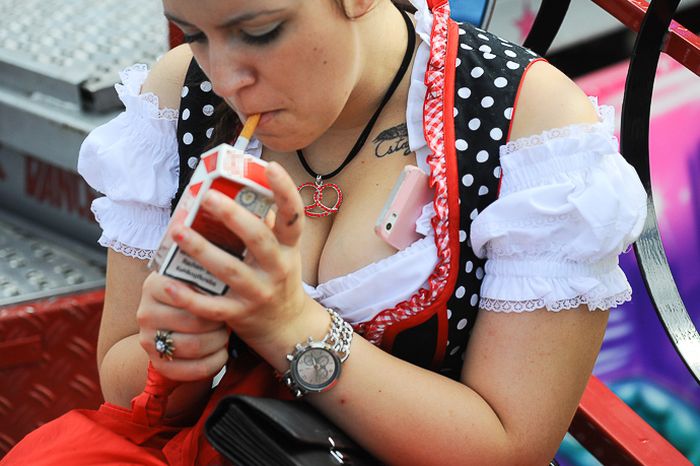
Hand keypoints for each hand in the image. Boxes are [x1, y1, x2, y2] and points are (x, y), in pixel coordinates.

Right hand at [137, 272, 229, 380]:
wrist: (176, 318)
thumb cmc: (196, 292)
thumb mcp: (196, 277)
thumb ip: (206, 271)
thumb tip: (226, 261)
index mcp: (155, 285)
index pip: (187, 293)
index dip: (213, 299)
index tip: (225, 298)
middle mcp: (145, 312)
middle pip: (193, 322)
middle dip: (220, 322)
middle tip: (230, 318)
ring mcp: (148, 339)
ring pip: (194, 346)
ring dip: (218, 342)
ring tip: (225, 334)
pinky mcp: (156, 363)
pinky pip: (190, 370)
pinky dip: (213, 363)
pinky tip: (222, 354)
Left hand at [164, 162, 315, 357]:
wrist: (288, 329)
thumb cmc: (279, 279)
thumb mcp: (284, 252)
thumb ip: (268, 225)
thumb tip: (246, 186)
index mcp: (289, 248)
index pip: (293, 216)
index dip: (285, 190)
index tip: (271, 166)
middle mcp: (278, 268)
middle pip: (257, 238)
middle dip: (232, 216)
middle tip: (206, 196)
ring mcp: (259, 293)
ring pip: (229, 270)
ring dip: (201, 250)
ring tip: (177, 230)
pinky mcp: (240, 315)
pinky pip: (211, 307)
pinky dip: (188, 296)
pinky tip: (168, 283)